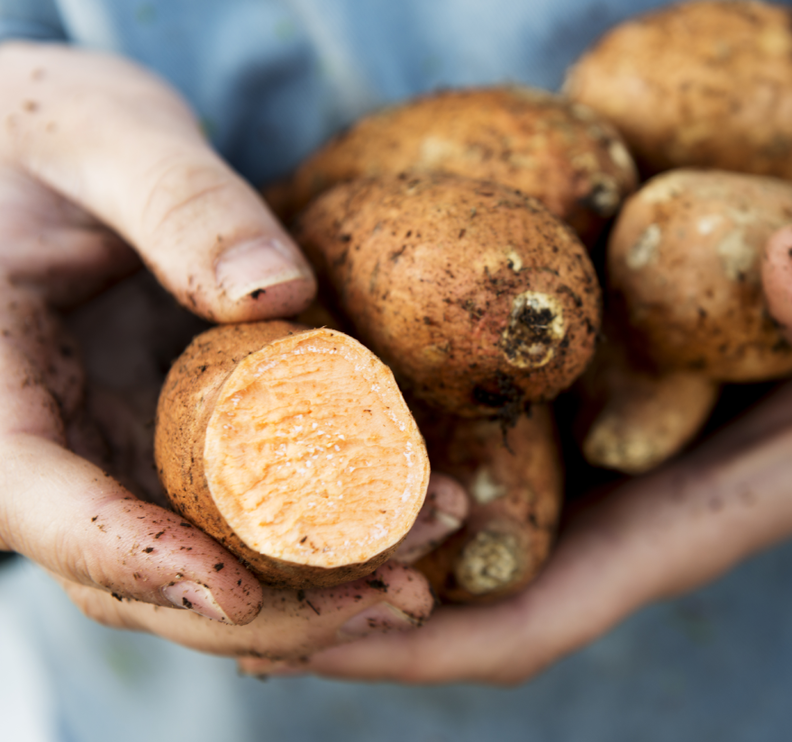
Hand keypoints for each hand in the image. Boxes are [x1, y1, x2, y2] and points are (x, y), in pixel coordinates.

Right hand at [0, 41, 462, 660]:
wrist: (51, 150)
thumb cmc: (49, 132)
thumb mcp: (104, 134)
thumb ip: (180, 201)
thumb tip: (276, 293)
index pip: (48, 509)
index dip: (139, 561)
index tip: (236, 592)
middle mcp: (51, 449)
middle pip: (140, 574)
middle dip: (269, 605)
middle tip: (396, 596)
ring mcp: (117, 454)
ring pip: (202, 558)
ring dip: (312, 584)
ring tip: (425, 562)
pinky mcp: (174, 442)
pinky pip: (242, 510)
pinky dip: (318, 529)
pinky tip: (405, 514)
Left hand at [241, 225, 791, 682]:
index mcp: (670, 529)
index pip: (521, 623)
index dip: (411, 646)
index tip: (300, 636)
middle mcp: (614, 519)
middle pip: (451, 596)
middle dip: (341, 601)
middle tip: (211, 566)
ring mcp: (595, 476)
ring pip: (449, 530)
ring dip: (345, 528)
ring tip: (229, 498)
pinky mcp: (589, 423)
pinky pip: (474, 459)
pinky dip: (392, 458)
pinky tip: (324, 415)